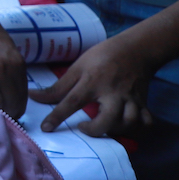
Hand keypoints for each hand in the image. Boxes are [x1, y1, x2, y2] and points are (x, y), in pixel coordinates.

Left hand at [30, 34, 154, 135]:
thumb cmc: (102, 57)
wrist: (135, 49)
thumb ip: (57, 87)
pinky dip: (138, 129)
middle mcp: (114, 93)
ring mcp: (132, 99)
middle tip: (84, 126)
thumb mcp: (77, 67)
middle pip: (109, 119)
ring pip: (129, 123)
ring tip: (103, 126)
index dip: (57, 117)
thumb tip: (32, 96)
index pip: (72, 102)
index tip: (46, 128)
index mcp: (93, 82)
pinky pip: (146, 122)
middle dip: (95, 130)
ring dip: (116, 130)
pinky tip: (125, 127)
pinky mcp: (144, 103)